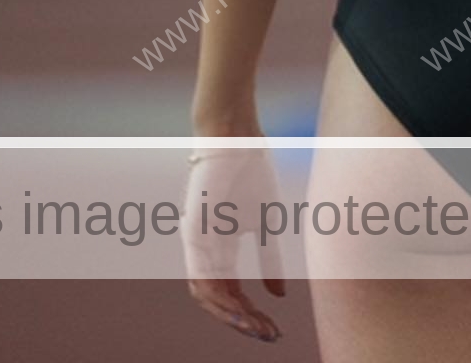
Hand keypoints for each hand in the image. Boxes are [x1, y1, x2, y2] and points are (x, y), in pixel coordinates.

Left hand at [181, 143, 286, 342]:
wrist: (236, 135)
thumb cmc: (251, 171)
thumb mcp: (267, 220)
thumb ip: (270, 258)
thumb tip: (279, 296)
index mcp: (223, 248)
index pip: (233, 292)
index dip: (252, 314)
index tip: (275, 329)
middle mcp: (206, 251)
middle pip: (220, 299)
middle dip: (244, 322)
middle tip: (268, 335)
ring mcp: (197, 242)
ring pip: (205, 293)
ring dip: (229, 315)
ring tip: (254, 327)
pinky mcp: (192, 230)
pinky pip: (198, 272)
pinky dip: (216, 294)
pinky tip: (236, 305)